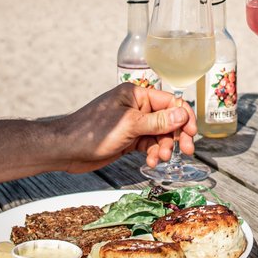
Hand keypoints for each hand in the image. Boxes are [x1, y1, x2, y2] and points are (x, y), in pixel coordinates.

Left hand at [51, 84, 197, 172]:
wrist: (66, 150)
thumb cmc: (93, 131)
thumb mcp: (129, 126)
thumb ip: (157, 122)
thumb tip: (183, 114)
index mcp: (136, 94)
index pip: (169, 101)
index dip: (183, 117)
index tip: (192, 133)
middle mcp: (136, 107)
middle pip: (167, 119)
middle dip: (176, 135)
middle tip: (186, 151)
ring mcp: (133, 124)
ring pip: (159, 134)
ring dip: (164, 147)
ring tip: (160, 159)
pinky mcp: (128, 139)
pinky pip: (149, 145)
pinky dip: (153, 153)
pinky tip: (151, 162)